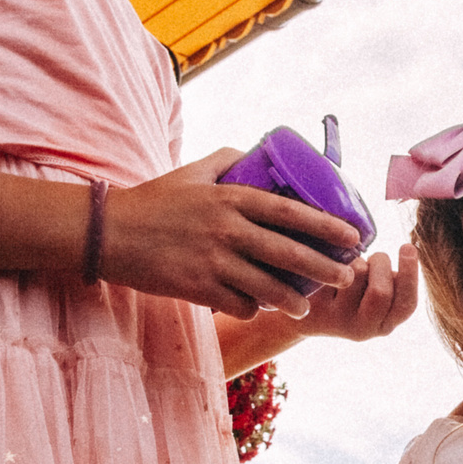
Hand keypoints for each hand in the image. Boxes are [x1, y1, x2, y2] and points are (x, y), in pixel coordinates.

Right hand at [103, 149, 358, 315]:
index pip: (292, 212)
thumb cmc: (153, 200)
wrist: (109, 233)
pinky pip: (239, 304)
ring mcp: (213, 261)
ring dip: (293, 300)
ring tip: (305, 306)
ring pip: (268, 287)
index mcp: (231, 198)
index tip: (353, 235)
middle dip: (324, 268)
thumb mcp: (192, 171)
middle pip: (289, 253)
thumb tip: (256, 155)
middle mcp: (227, 229)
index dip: (327, 225)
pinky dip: (252, 308)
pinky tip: (258, 308)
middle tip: (346, 276)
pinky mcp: (198, 288)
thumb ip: (228, 160)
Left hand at [290, 243, 419, 341]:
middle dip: (380, 264)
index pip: (406, 304)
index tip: (408, 245)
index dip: (410, 275)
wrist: (304, 308)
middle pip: (380, 293)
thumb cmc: (349, 290)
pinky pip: (330, 270)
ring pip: (355, 275)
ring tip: (348, 264)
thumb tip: (409, 250)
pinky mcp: (315, 308)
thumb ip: (392, 280)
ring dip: (356, 259)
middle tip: (375, 257)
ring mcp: (338, 321)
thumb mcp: (374, 291)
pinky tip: (327, 266)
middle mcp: (364, 329)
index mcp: (385, 324)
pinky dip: (333, 258)